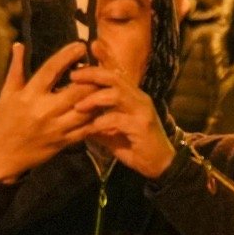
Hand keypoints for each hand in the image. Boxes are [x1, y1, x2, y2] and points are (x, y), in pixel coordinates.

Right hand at [0, 44, 102, 182]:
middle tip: (98, 66)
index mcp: (29, 95)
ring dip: (98, 96)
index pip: (51, 70)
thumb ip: (16, 68)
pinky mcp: (64, 142)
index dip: (67, 56)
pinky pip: (86, 129)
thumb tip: (19, 44)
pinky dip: (97, 117)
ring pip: (86, 110)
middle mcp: (44, 110)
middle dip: (91, 77)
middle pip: (76, 90)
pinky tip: (102, 106)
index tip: (81, 45)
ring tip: (104, 84)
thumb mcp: (7, 93)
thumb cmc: (3, 120)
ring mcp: (57, 128)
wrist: (1, 155)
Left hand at [71, 55, 177, 177]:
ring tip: (78, 106)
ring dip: (94, 99)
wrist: (160, 164)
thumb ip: (98, 123)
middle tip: (73, 77)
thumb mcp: (112, 132)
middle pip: (114, 78)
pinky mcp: (142, 126)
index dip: (95, 70)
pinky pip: (118, 119)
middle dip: (92, 75)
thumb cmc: (135, 147)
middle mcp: (139, 98)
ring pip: (116, 94)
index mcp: (133, 97)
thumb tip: (76, 120)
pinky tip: (91, 129)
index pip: (114, 75)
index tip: (75, 71)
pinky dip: (101, 122)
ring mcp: (142, 111)